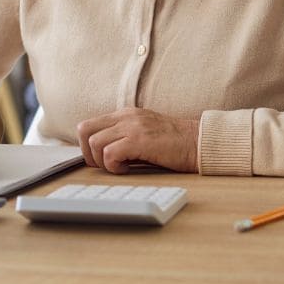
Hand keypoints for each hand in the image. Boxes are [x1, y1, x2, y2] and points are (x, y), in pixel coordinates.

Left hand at [76, 108, 199, 173]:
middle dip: (88, 153)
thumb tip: (99, 155)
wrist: (199, 142)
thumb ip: (122, 138)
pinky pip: (110, 153)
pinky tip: (128, 169)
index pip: (88, 125)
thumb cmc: (174, 144)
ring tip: (121, 167)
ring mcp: (132, 126)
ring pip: (95, 143)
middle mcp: (126, 117)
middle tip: (104, 166)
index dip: (86, 146)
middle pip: (84, 130)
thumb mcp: (143, 134)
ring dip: (102, 161)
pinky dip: (114, 166)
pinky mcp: (140, 140)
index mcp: (125, 114)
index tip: (98, 160)